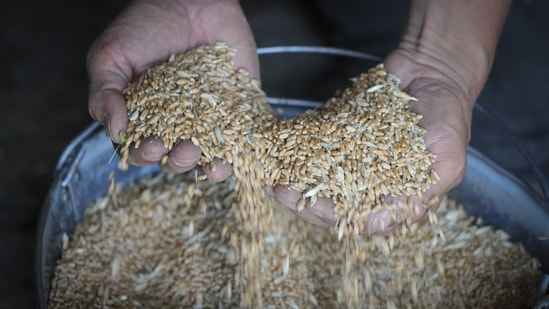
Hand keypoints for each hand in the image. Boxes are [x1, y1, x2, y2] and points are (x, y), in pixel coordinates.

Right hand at [88, 0, 257, 179]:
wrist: (191, 0)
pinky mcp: (236, 110)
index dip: (142, 155)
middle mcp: (175, 124)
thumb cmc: (145, 26)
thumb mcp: (111, 56)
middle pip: (173, 159)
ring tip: (207, 159)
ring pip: (206, 156)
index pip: (139, 151)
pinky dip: (238, 153)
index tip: (150, 146)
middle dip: (176, 161)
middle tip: (182, 149)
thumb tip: (116, 131)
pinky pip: (239, 140)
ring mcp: (207, 120)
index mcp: (142, 118)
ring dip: (206, 166)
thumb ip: (105, 94)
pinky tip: (234, 159)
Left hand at [272, 50, 470, 232]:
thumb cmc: (447, 114)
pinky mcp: (341, 142)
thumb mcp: (447, 157)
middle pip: (333, 205)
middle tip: (281, 191)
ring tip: (271, 177)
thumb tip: (384, 223)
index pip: (359, 219)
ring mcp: (354, 164)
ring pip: (318, 182)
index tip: (309, 206)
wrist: (430, 71)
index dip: (332, 216)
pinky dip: (296, 156)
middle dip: (304, 201)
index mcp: (397, 198)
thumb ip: (422, 192)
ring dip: (294, 183)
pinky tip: (277, 155)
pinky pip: (315, 153)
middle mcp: (372, 186)